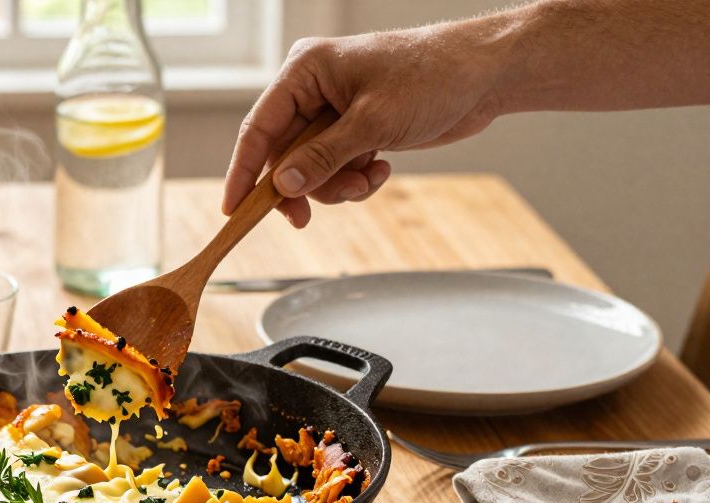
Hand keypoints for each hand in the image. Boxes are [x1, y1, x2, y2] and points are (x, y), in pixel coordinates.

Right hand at [223, 21, 511, 226]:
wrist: (486, 75)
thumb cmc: (432, 77)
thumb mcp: (372, 123)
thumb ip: (322, 157)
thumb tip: (283, 186)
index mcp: (306, 71)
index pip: (259, 128)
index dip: (243, 172)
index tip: (232, 210)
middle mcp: (314, 89)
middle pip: (283, 154)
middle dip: (305, 185)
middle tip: (309, 217)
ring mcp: (335, 110)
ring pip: (310, 167)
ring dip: (335, 185)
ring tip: (366, 180)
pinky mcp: (355, 128)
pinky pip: (336, 166)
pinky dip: (355, 178)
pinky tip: (381, 170)